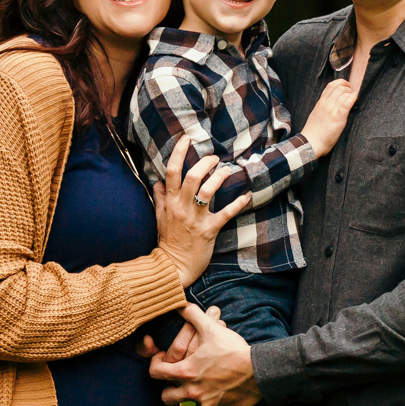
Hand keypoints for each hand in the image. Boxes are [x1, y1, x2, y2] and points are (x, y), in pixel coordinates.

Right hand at [152, 138, 249, 286]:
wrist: (172, 266)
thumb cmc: (167, 241)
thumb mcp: (159, 217)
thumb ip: (159, 198)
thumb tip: (157, 181)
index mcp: (170, 202)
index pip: (172, 171)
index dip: (179, 152)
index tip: (187, 139)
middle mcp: (182, 207)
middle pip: (193, 176)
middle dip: (205, 162)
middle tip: (214, 157)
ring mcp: (196, 218)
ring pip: (208, 190)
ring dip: (219, 177)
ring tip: (227, 170)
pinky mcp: (209, 230)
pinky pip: (226, 214)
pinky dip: (238, 204)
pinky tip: (246, 195)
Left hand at [152, 305, 260, 405]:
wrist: (259, 371)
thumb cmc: (233, 350)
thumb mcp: (211, 329)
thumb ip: (193, 315)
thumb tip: (181, 304)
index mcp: (186, 372)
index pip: (155, 373)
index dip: (156, 365)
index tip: (163, 360)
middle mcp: (192, 391)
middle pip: (166, 397)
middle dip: (168, 388)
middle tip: (177, 378)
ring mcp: (207, 403)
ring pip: (188, 403)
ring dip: (190, 394)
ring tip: (199, 382)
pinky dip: (211, 399)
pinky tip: (220, 387)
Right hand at [300, 79, 357, 155]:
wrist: (311, 142)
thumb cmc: (313, 131)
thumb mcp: (316, 114)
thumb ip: (323, 107)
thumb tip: (332, 103)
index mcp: (320, 103)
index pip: (330, 86)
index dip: (340, 82)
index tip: (346, 85)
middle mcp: (326, 104)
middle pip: (339, 87)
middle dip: (348, 86)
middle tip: (352, 91)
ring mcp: (332, 110)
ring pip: (344, 93)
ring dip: (351, 92)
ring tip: (354, 95)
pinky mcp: (338, 117)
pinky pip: (347, 103)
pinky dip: (353, 97)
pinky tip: (355, 97)